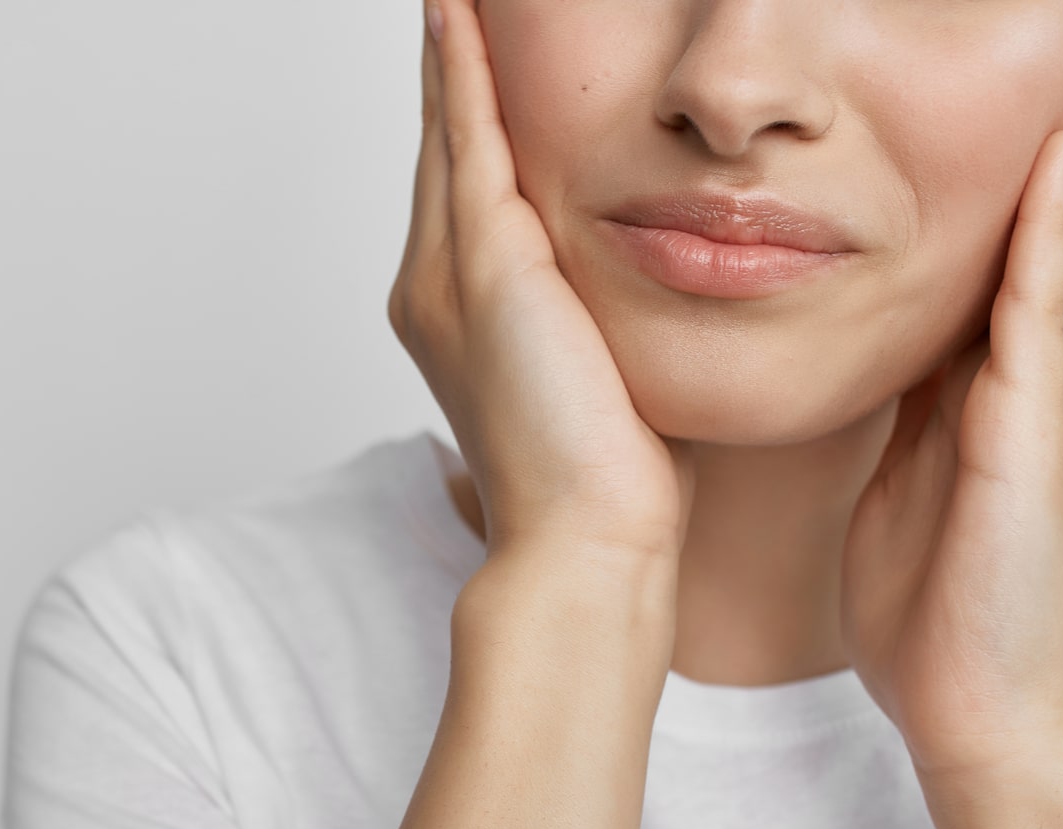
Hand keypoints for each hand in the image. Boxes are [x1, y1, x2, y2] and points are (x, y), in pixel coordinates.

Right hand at [388, 0, 695, 562]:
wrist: (583, 542)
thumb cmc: (606, 479)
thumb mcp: (600, 375)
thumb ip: (591, 317)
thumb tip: (630, 294)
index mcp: (459, 311)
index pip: (465, 185)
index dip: (469, 112)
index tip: (482, 46)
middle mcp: (432, 284)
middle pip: (441, 145)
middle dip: (451, 66)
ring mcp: (446, 274)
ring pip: (446, 131)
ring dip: (451, 51)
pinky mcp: (483, 266)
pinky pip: (467, 137)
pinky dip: (462, 68)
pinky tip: (462, 9)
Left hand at [840, 0, 1062, 781]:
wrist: (965, 697)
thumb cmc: (932, 591)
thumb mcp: (908, 464)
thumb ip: (917, 395)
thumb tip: (900, 338)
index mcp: (998, 373)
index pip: (1032, 232)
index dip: (1050, 141)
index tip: (1059, 53)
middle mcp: (1037, 370)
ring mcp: (1045, 399)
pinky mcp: (1026, 437)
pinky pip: (1037, 316)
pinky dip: (1052, 235)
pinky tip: (1061, 162)